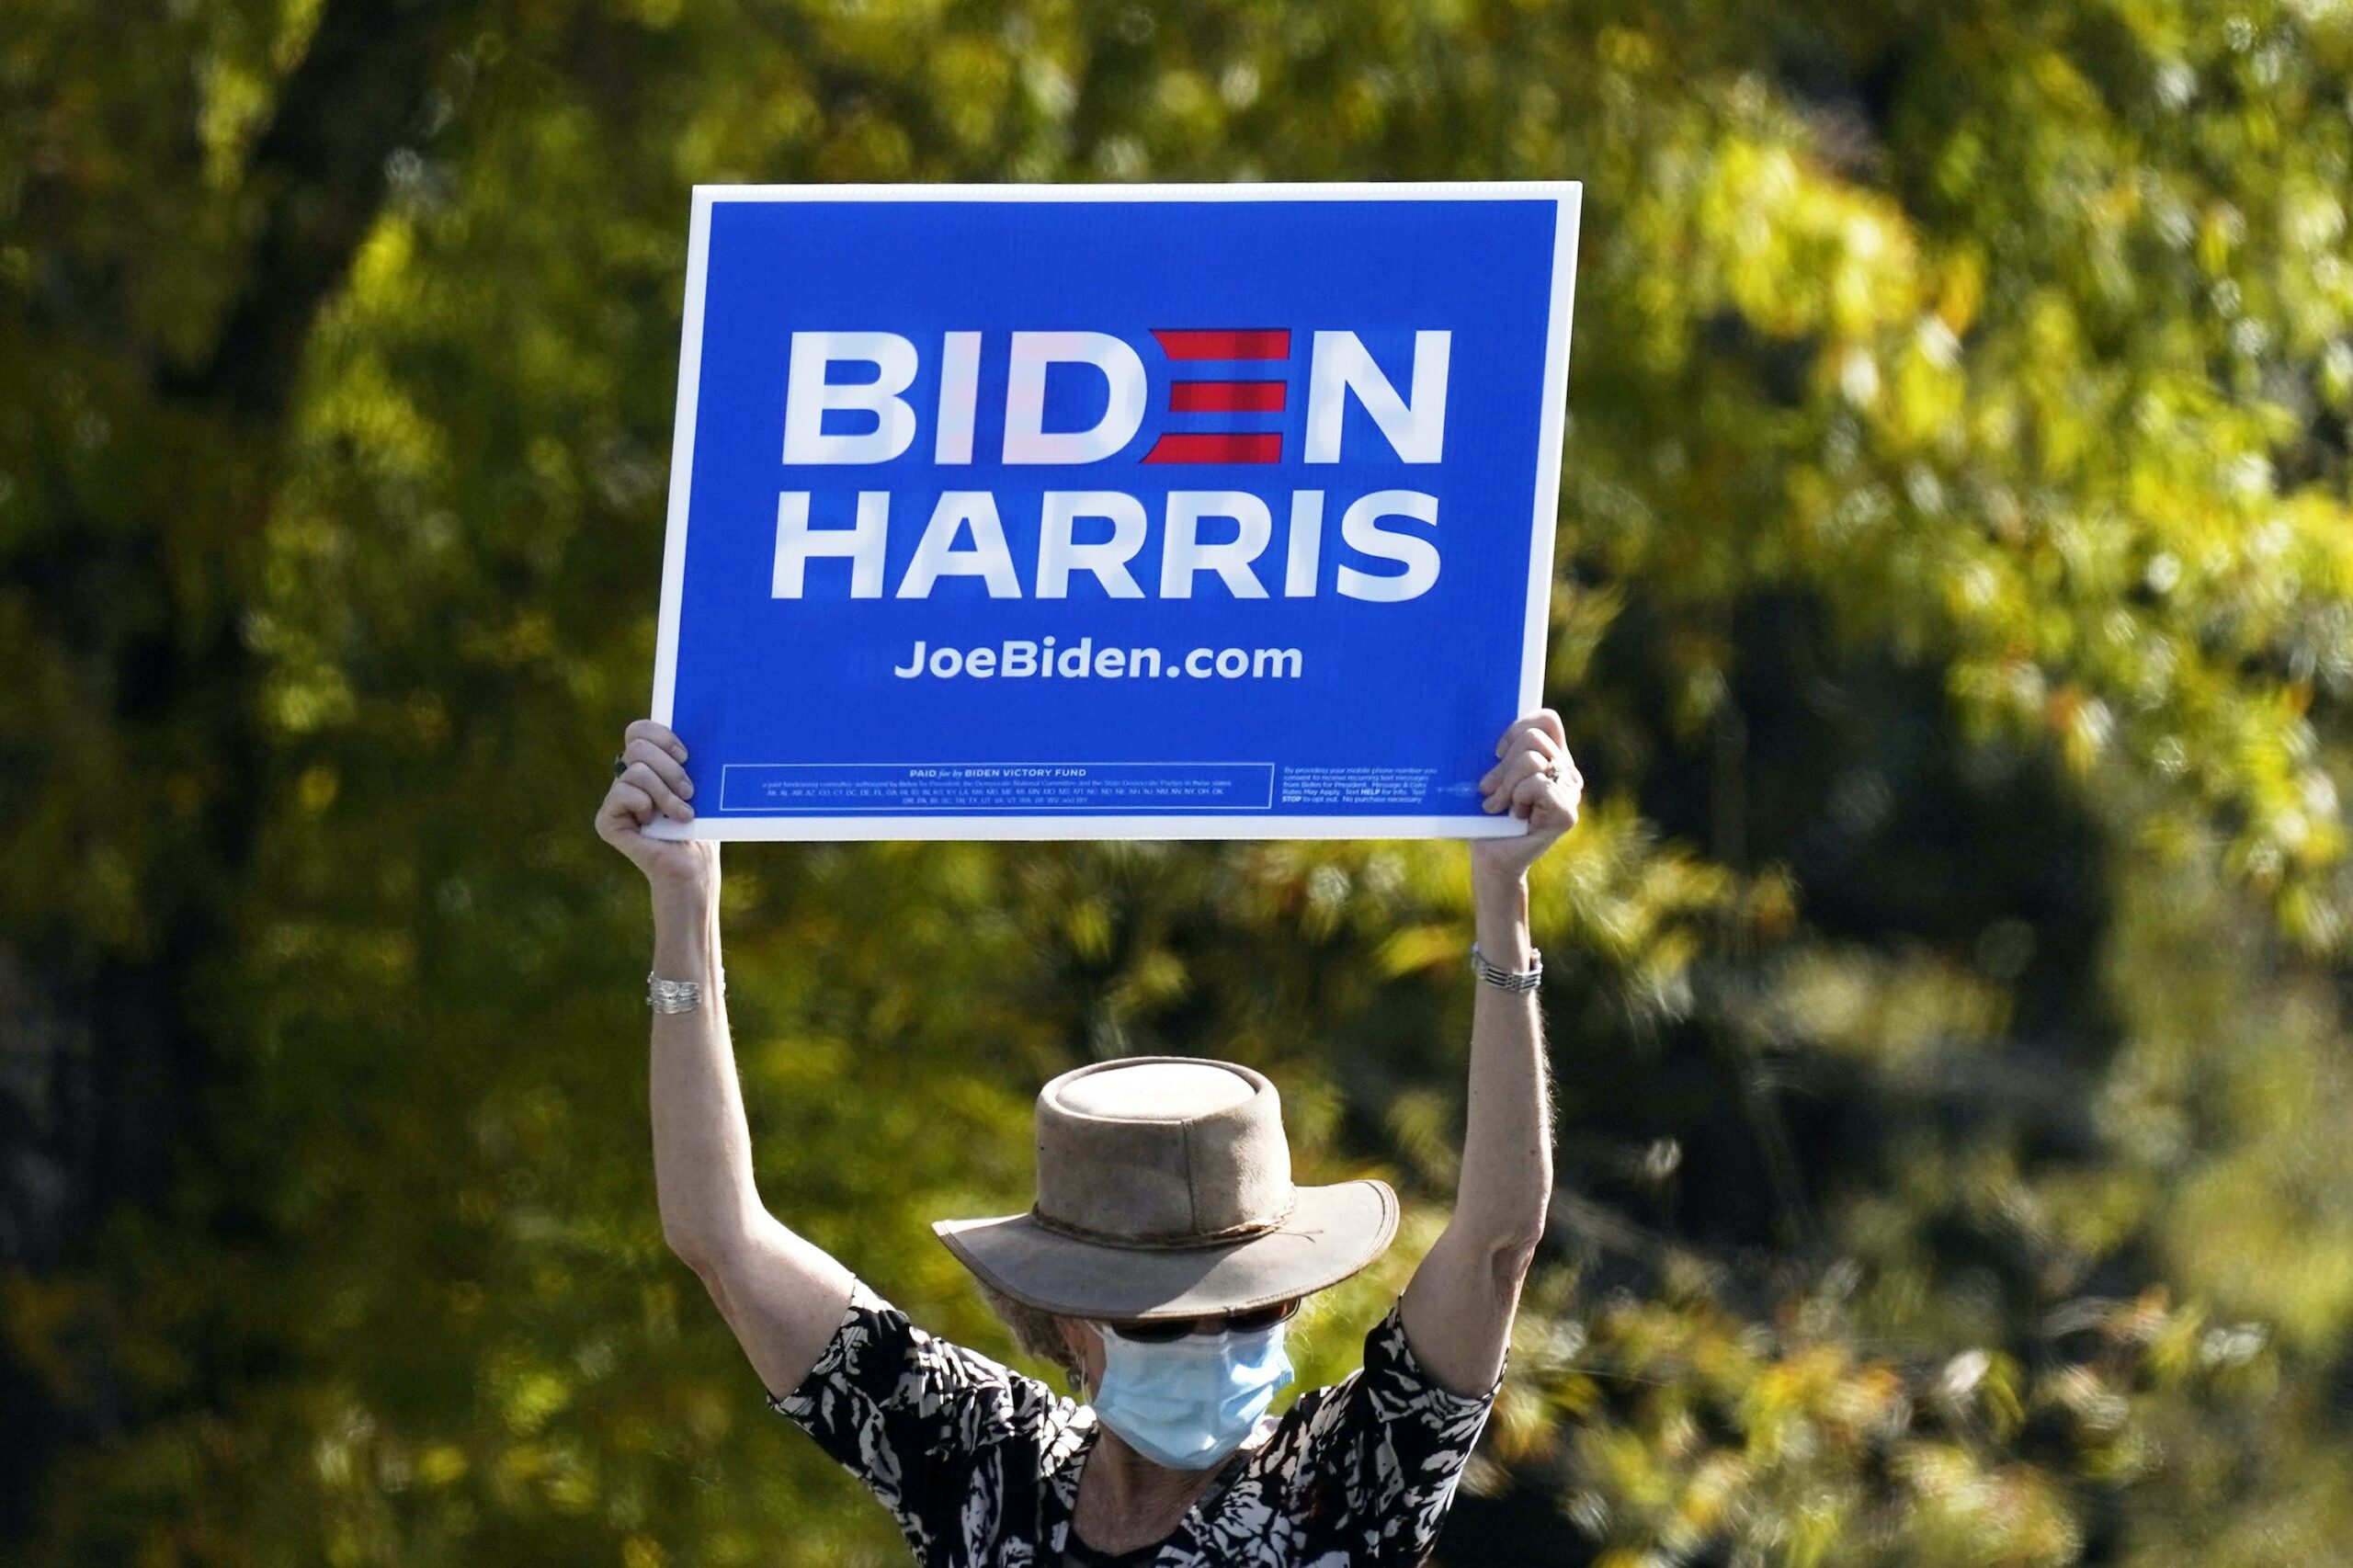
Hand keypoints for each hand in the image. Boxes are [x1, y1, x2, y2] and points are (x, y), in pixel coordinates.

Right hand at [595, 720, 717, 893]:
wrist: (694, 866)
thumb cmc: (701, 827)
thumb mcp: (698, 785)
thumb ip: (684, 759)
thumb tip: (693, 724)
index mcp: (649, 765)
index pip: (639, 730)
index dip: (661, 735)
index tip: (686, 756)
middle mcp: (627, 778)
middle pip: (636, 746)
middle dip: (669, 768)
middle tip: (689, 791)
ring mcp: (615, 799)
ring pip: (635, 771)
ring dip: (665, 793)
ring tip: (682, 815)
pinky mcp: (606, 820)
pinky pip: (622, 793)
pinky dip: (645, 804)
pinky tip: (653, 823)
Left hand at [1470, 710, 1582, 883]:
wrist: (1492, 856)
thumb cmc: (1488, 815)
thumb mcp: (1493, 776)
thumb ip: (1503, 753)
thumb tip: (1490, 733)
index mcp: (1552, 757)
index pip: (1548, 720)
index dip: (1519, 727)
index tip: (1497, 752)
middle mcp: (1567, 771)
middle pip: (1533, 738)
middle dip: (1503, 765)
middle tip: (1489, 789)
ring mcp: (1571, 792)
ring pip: (1531, 761)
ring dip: (1505, 785)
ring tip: (1497, 805)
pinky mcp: (1566, 813)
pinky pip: (1537, 785)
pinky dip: (1518, 798)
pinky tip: (1516, 816)